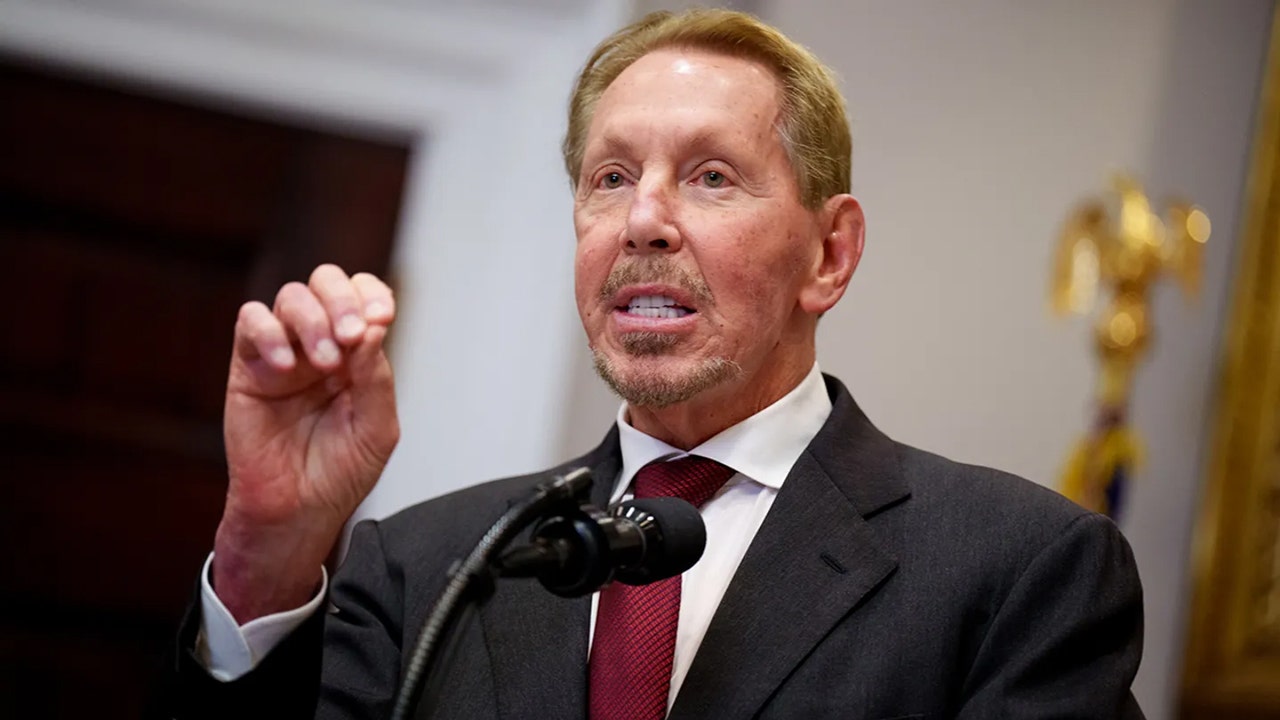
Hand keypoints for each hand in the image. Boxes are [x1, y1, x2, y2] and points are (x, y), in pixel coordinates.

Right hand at [212, 265, 399, 623]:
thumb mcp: (376, 428)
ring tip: (324, 365)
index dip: (372, 297)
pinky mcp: (248, 366)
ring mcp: (284, 351)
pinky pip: (250, 323)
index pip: (365, 298)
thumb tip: (373, 328)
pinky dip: (269, 333)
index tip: (381, 319)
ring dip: (312, 321)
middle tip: (352, 336)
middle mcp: (321, 344)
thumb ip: (377, 378)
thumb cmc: (338, 473)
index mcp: (357, 354)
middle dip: (342, 300)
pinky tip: (287, 366)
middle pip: (326, 283)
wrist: (297, 511)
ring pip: (291, 297)